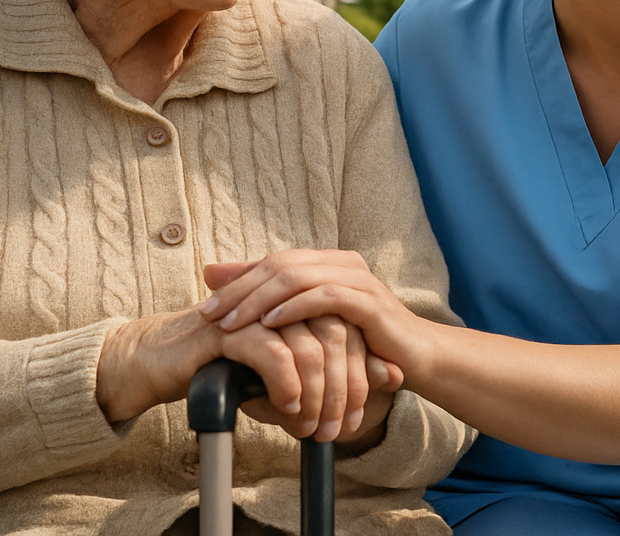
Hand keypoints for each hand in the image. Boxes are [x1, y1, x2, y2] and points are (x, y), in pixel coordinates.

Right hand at [96, 306, 393, 444]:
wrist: (159, 362)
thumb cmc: (226, 366)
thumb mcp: (286, 371)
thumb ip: (335, 369)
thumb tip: (393, 375)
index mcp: (298, 303)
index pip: (348, 330)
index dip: (359, 373)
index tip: (357, 415)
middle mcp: (281, 300)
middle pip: (336, 336)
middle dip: (343, 388)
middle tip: (338, 428)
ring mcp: (255, 311)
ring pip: (309, 346)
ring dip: (317, 393)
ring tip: (312, 426)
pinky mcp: (228, 328)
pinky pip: (271, 352)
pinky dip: (286, 383)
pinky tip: (288, 406)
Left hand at [199, 250, 429, 381]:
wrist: (414, 358)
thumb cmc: (359, 342)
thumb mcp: (312, 323)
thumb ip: (271, 300)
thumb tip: (213, 274)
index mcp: (327, 262)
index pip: (272, 261)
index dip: (237, 281)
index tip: (205, 306)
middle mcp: (342, 263)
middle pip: (281, 265)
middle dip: (241, 290)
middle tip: (210, 315)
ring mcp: (358, 279)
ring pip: (298, 277)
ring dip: (260, 301)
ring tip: (232, 323)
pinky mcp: (370, 303)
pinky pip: (326, 297)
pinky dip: (294, 308)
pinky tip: (271, 324)